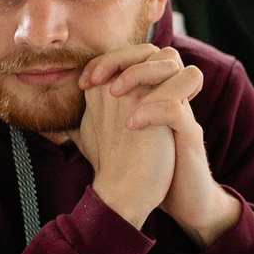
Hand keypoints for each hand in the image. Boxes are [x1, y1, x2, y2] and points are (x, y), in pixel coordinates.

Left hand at [86, 47, 238, 246]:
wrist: (174, 202)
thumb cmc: (145, 170)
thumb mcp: (114, 142)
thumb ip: (96, 125)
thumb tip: (62, 119)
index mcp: (154, 95)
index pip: (138, 54)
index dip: (109, 59)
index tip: (83, 82)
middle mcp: (171, 98)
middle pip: (160, 52)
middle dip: (124, 59)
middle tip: (97, 81)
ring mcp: (183, 114)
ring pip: (180, 69)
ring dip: (142, 75)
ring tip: (115, 95)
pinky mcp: (190, 135)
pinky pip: (178, 109)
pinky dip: (152, 110)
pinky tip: (131, 124)